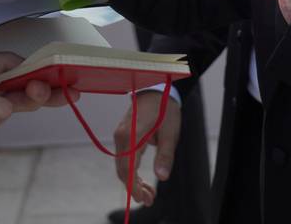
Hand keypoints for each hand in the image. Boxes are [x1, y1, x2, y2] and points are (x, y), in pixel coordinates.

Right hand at [113, 90, 181, 205]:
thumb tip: (162, 177)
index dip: (134, 186)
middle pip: (122, 170)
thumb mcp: (171, 132)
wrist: (156, 89)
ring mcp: (120, 136)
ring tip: (149, 194)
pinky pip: (124, 159)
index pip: (127, 167)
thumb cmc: (165, 108)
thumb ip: (166, 155)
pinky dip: (131, 172)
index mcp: (132, 133)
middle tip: (150, 200)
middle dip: (134, 188)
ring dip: (133, 182)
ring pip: (122, 166)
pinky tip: (143, 182)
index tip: (143, 199)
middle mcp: (121, 135)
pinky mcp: (122, 137)